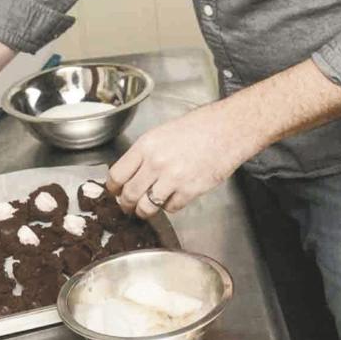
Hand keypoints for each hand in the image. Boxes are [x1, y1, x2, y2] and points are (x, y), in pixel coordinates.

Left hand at [106, 102, 251, 219]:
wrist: (227, 130)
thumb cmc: (198, 127)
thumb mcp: (161, 133)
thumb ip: (144, 152)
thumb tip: (131, 171)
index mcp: (146, 145)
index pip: (117, 174)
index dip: (113, 188)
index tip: (114, 191)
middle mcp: (156, 163)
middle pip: (129, 194)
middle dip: (125, 204)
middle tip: (127, 206)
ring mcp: (173, 179)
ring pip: (146, 207)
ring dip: (143, 212)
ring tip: (144, 210)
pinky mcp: (190, 191)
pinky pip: (171, 208)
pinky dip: (169, 207)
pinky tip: (171, 199)